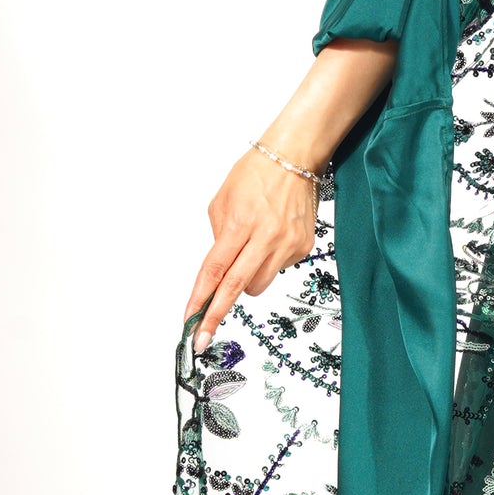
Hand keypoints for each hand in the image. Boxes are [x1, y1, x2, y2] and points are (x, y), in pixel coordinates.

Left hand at [186, 150, 316, 348]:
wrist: (296, 158)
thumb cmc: (256, 173)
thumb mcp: (222, 201)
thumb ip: (218, 237)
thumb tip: (219, 268)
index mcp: (239, 224)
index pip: (216, 271)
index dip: (201, 300)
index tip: (190, 322)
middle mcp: (266, 237)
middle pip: (237, 287)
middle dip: (215, 315)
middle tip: (201, 337)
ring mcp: (287, 245)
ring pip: (259, 285)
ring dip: (245, 281)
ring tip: (248, 254)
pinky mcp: (303, 248)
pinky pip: (278, 269)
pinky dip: (267, 262)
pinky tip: (271, 239)